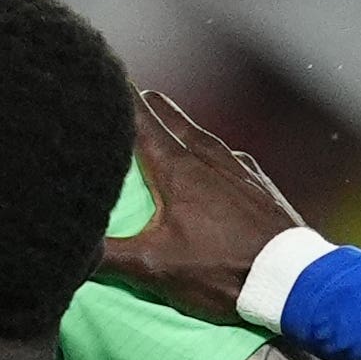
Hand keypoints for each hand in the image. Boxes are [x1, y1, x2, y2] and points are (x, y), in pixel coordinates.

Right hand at [95, 89, 312, 330]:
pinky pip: (227, 157)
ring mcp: (238, 166)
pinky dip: (210, 154)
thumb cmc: (223, 272)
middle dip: (144, 105)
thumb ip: (108, 258)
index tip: (98, 78)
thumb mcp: (155, 270)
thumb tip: (67, 253)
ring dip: (177, 127)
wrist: (293, 281)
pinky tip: (211, 168)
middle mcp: (208, 157)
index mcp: (177, 169)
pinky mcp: (258, 183)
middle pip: (169, 116)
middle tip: (125, 100)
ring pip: (199, 133)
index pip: (138, 117)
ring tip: (162, 128)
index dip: (117, 95)